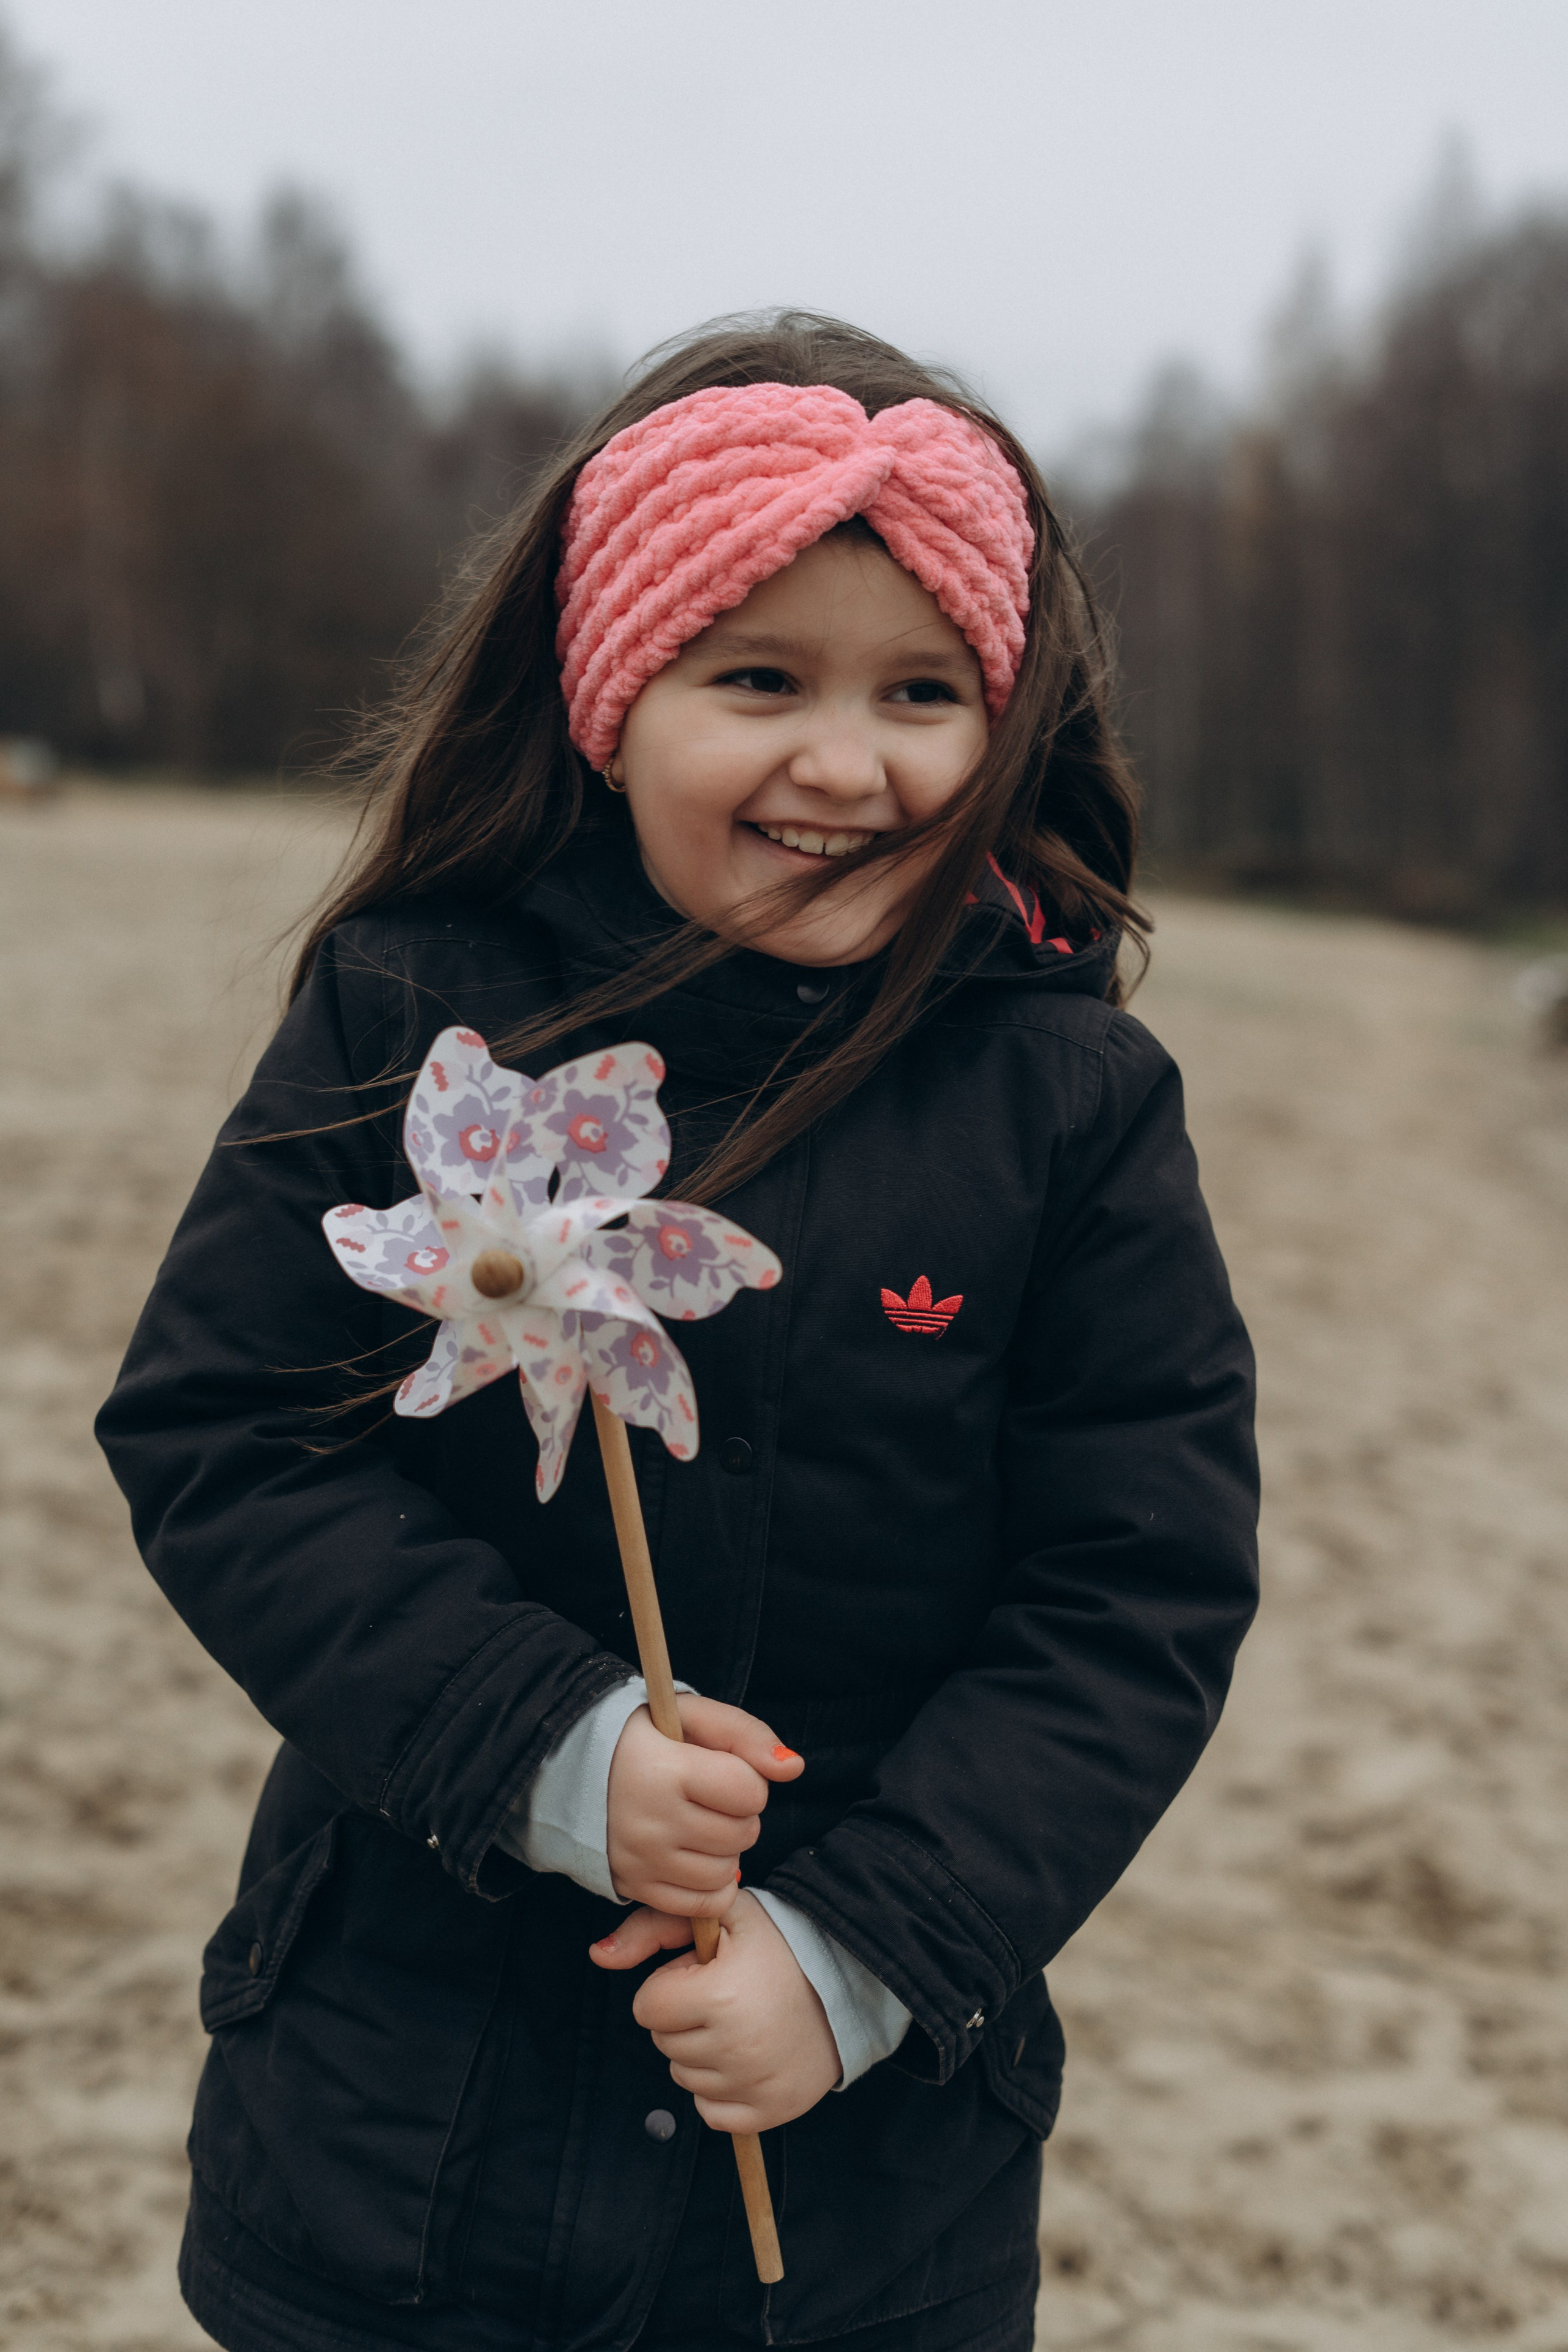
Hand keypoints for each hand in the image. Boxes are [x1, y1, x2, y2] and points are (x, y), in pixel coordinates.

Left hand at [591, 1891, 841, 2130]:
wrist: (846, 1984)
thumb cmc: (780, 1947)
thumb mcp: (723, 1917)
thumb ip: (654, 1926)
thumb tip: (598, 1954)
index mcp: (719, 1996)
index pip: (647, 2007)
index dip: (672, 1986)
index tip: (704, 1976)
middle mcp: (734, 2047)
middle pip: (663, 2042)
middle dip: (685, 2018)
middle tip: (726, 1998)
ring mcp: (751, 2084)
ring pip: (682, 2075)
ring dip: (701, 2051)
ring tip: (740, 2023)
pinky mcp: (766, 2113)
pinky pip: (709, 2111)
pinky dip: (720, 2088)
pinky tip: (746, 2057)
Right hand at [605, 1695, 802, 1918]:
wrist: (575, 1769)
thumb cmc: (646, 1738)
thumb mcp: (691, 1716)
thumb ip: (745, 1734)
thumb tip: (793, 1767)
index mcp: (663, 1770)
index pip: (748, 1792)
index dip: (747, 1780)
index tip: (721, 1770)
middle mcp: (649, 1821)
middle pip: (742, 1834)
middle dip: (739, 1814)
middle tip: (707, 1796)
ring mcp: (641, 1860)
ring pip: (728, 1871)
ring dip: (726, 1849)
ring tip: (698, 1822)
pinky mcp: (637, 1887)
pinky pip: (705, 1904)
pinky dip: (712, 1883)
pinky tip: (695, 1855)